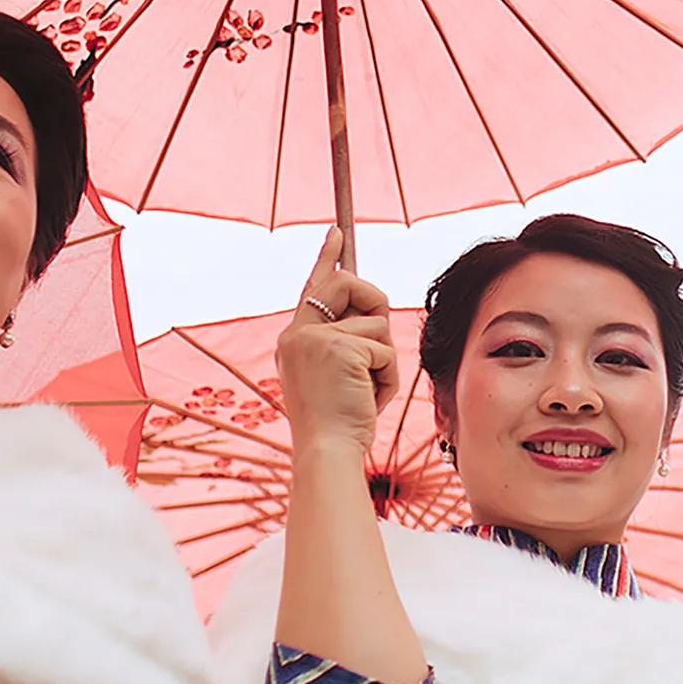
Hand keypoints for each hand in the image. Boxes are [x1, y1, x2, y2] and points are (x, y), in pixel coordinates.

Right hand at [278, 226, 395, 455]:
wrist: (326, 451)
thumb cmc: (337, 424)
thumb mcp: (334, 376)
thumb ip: (344, 344)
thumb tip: (373, 315)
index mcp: (294, 339)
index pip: (314, 286)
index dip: (327, 257)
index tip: (336, 232)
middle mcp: (298, 332)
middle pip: (350, 285)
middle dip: (375, 304)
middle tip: (373, 345)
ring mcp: (315, 338)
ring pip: (377, 324)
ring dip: (383, 360)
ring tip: (364, 391)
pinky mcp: (340, 347)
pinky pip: (386, 349)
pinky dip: (388, 377)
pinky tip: (369, 398)